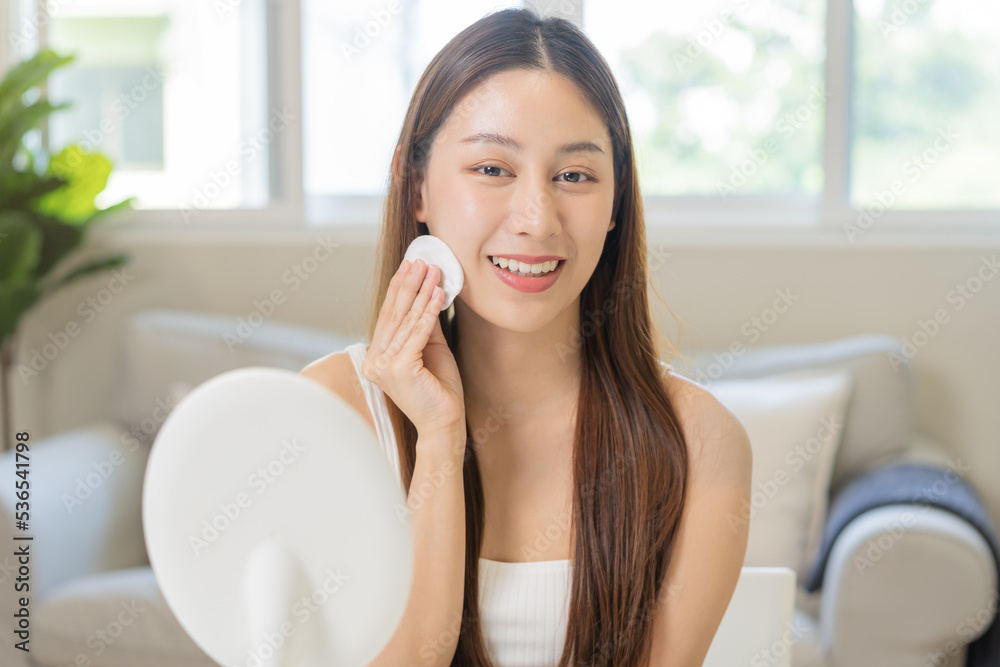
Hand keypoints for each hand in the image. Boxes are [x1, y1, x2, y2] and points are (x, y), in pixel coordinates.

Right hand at [362, 258, 465, 441]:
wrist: (445, 424)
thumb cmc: (439, 391)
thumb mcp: (431, 349)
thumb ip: (424, 325)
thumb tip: (428, 292)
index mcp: (376, 358)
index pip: (389, 317)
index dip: (400, 289)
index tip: (411, 266)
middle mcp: (374, 362)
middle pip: (394, 314)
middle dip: (409, 284)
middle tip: (420, 260)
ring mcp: (383, 366)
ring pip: (406, 320)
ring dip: (421, 291)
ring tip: (432, 270)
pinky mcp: (398, 369)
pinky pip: (417, 333)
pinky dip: (429, 310)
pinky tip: (438, 293)